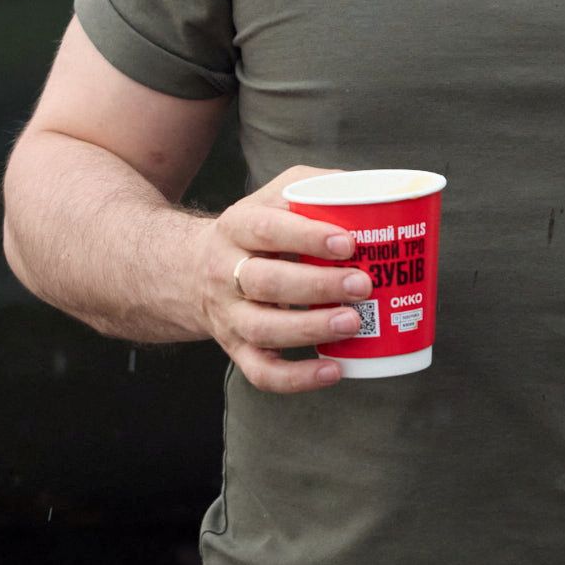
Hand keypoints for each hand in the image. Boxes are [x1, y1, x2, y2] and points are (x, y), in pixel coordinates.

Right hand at [199, 166, 371, 394]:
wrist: (190, 271)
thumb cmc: (253, 231)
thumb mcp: (272, 196)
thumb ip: (316, 186)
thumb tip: (374, 189)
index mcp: (236, 227)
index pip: (267, 229)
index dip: (307, 236)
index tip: (348, 243)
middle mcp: (225, 272)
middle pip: (266, 282)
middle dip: (318, 286)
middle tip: (364, 285)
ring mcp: (229, 315)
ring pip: (263, 329)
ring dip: (310, 329)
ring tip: (354, 323)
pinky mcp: (236, 349)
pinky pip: (261, 372)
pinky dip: (297, 379)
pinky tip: (334, 370)